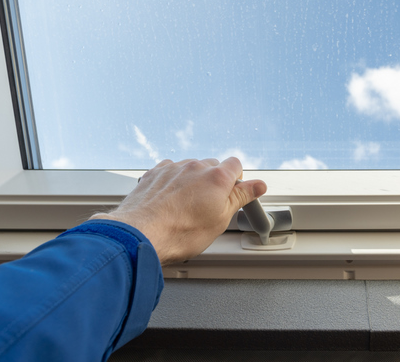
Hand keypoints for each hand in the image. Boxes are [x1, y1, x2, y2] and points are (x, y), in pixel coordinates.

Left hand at [90, 157, 266, 264]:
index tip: (233, 192)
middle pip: (213, 165)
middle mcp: (195, 166)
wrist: (141, 234)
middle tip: (208, 206)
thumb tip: (258, 185)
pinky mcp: (155, 173)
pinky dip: (173, 182)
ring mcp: (173, 168)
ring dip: (192, 181)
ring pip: (190, 168)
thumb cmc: (180, 233)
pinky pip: (170, 171)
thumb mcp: (221, 219)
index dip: (237, 179)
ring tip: (185, 207)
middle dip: (214, 182)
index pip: (236, 164)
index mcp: (217, 177)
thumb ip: (240, 197)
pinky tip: (169, 200)